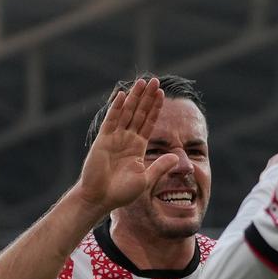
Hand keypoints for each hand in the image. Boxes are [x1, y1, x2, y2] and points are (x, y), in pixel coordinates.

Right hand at [74, 78, 179, 211]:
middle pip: (139, 113)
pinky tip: (123, 95)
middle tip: (154, 80)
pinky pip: (111, 120)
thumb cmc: (121, 192)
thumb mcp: (146, 179)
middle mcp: (127, 138)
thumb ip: (160, 166)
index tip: (161, 93)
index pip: (149, 122)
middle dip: (147, 97)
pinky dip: (116, 108)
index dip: (155, 108)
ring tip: (142, 81)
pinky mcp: (103, 140)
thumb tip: (177, 156)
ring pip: (127, 112)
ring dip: (134, 97)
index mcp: (138, 146)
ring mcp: (114, 137)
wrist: (100, 198)